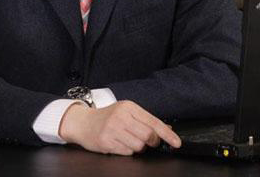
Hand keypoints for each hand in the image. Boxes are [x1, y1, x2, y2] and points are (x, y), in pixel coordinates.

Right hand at [58, 100, 180, 155]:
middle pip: (148, 136)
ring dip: (138, 147)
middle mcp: (121, 117)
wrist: (83, 122)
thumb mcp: (126, 112)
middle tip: (146, 141)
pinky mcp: (106, 142)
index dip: (167, 134)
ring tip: (128, 140)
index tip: (177, 143)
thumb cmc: (108, 117)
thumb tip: (167, 129)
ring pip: (138, 146)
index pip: (153, 121)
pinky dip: (127, 151)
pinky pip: (127, 153)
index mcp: (128, 107)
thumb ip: (145, 120)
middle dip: (151, 142)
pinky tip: (119, 143)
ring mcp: (113, 129)